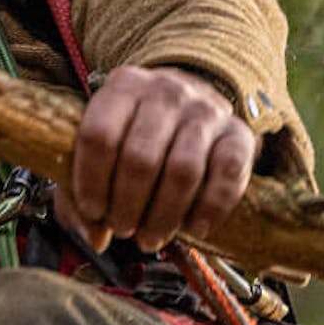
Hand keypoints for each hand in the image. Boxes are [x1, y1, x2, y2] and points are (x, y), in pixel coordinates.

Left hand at [56, 65, 255, 253]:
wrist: (192, 100)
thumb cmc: (135, 129)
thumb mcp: (102, 143)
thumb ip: (84, 188)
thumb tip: (93, 238)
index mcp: (122, 86)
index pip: (98, 135)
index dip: (91, 180)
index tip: (93, 212)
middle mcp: (165, 92)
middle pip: (140, 157)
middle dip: (127, 205)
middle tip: (122, 230)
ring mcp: (206, 110)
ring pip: (183, 171)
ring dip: (163, 215)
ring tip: (150, 237)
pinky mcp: (239, 133)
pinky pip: (227, 174)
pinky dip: (210, 208)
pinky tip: (193, 227)